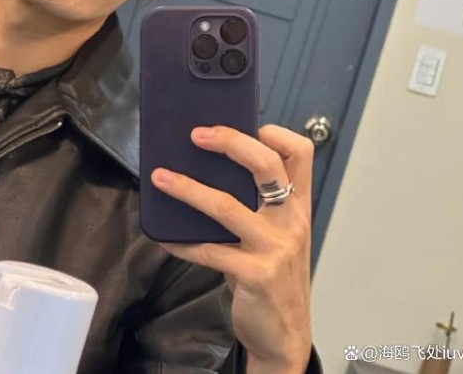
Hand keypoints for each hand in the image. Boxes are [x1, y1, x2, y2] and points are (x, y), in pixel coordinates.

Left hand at [151, 124, 313, 371]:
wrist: (286, 335)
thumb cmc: (276, 274)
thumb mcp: (279, 233)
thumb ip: (259, 203)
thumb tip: (209, 168)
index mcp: (299, 204)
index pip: (301, 153)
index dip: (276, 133)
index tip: (249, 126)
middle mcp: (291, 220)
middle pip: (267, 165)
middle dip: (230, 142)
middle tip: (197, 135)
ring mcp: (274, 248)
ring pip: (226, 205)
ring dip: (188, 189)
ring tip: (160, 177)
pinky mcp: (254, 275)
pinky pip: (208, 250)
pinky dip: (182, 242)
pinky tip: (164, 237)